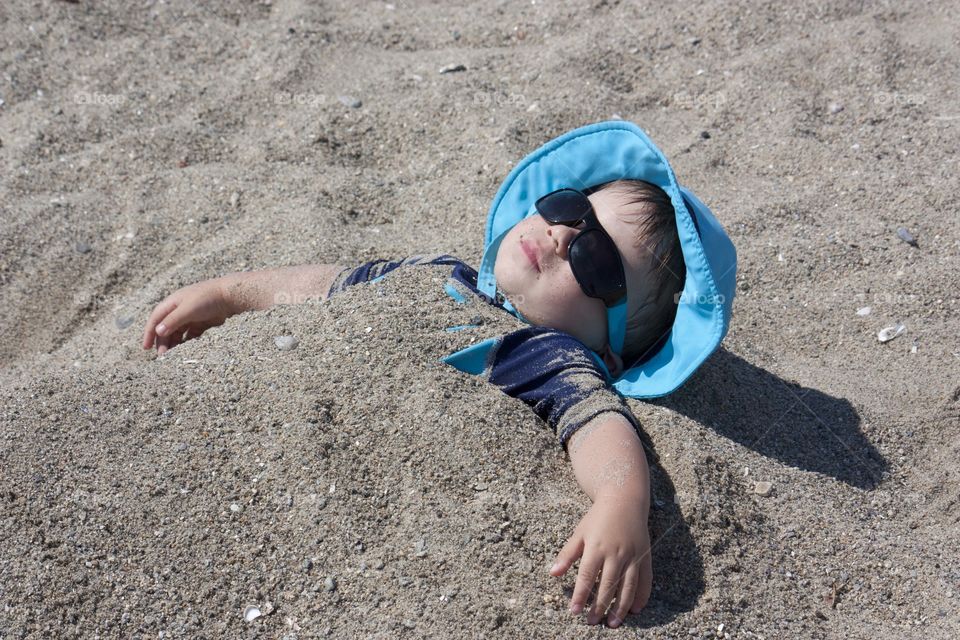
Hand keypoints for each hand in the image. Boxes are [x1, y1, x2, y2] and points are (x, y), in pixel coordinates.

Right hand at [141, 277, 235, 354]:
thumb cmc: (207, 298)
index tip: (146, 347)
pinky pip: (191, 335)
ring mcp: (191, 316)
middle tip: (162, 356)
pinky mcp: (202, 322)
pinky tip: (186, 350)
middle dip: (163, 341)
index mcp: (172, 303)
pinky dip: (187, 342)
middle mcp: (179, 309)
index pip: (156, 318)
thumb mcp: (188, 309)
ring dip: (174, 343)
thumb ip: (173, 320)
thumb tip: (158, 332)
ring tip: (173, 355)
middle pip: (166, 327)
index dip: (149, 333)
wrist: (230, 296)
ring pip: (178, 332)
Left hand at [550, 493, 651, 627]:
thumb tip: (553, 573)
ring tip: (613, 622)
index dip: (580, 595)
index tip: (574, 611)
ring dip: (620, 607)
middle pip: (607, 585)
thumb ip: (567, 554)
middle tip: (592, 622)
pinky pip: (645, 580)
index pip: (587, 576)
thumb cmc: (598, 518)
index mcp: (597, 547)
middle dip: (599, 606)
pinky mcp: (645, 556)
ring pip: (627, 587)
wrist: (624, 500)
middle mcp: (616, 553)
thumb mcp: (579, 533)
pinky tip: (635, 609)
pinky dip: (641, 596)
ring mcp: (632, 555)